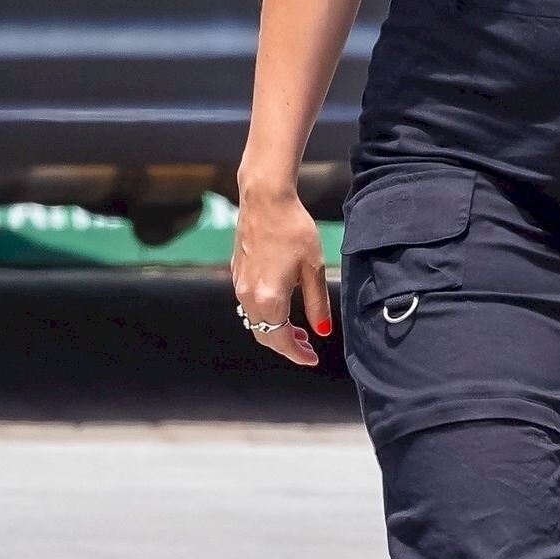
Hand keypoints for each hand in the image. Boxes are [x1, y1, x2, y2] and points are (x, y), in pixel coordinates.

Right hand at [231, 183, 332, 366]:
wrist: (266, 200)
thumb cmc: (294, 230)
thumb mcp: (314, 268)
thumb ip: (317, 304)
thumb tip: (322, 332)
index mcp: (269, 298)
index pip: (281, 339)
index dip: (297, 353)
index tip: (313, 358)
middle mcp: (248, 296)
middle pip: (263, 335)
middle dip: (286, 345)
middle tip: (308, 346)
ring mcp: (239, 284)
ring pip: (254, 320)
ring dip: (274, 329)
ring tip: (298, 328)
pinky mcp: (236, 272)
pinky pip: (248, 303)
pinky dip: (264, 313)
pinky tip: (280, 304)